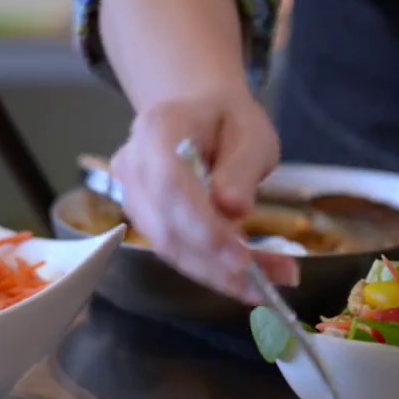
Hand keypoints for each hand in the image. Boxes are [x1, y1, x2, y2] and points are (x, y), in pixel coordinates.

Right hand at [111, 97, 298, 302]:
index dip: (202, 228)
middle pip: (165, 229)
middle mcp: (133, 166)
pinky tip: (250, 279)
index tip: (242, 258)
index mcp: (157, 130)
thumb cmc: (228, 120)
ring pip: (169, 249)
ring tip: (266, 285)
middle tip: (264, 284)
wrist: (196, 113)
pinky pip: (176, 252)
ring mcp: (132, 196)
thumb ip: (242, 168)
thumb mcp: (252, 134)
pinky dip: (212, 270)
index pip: (170, 187)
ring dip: (217, 275)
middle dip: (215, 264)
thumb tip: (232, 210)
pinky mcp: (144, 220)